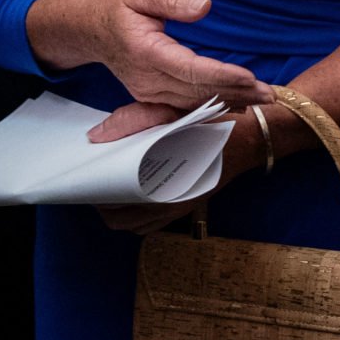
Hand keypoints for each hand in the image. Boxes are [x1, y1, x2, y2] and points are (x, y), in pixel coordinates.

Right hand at [23, 0, 273, 109]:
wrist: (89, 31)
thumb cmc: (116, 7)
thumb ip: (172, 0)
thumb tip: (205, 6)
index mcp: (145, 51)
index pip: (190, 68)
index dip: (221, 74)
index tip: (249, 76)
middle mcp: (147, 78)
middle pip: (197, 90)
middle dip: (235, 92)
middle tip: (270, 92)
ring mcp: (147, 91)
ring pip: (193, 102)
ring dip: (229, 101)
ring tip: (261, 98)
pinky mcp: (151, 96)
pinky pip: (184, 105)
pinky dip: (212, 105)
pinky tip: (237, 103)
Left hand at [91, 99, 272, 234]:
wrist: (252, 136)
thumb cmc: (212, 122)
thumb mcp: (170, 112)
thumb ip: (132, 121)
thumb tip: (95, 137)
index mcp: (165, 185)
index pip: (120, 209)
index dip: (98, 199)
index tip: (87, 183)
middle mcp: (172, 205)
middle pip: (124, 223)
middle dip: (106, 207)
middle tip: (96, 185)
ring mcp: (181, 208)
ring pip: (139, 227)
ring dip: (121, 213)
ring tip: (111, 189)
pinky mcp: (188, 204)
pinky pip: (155, 222)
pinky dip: (139, 215)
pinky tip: (134, 192)